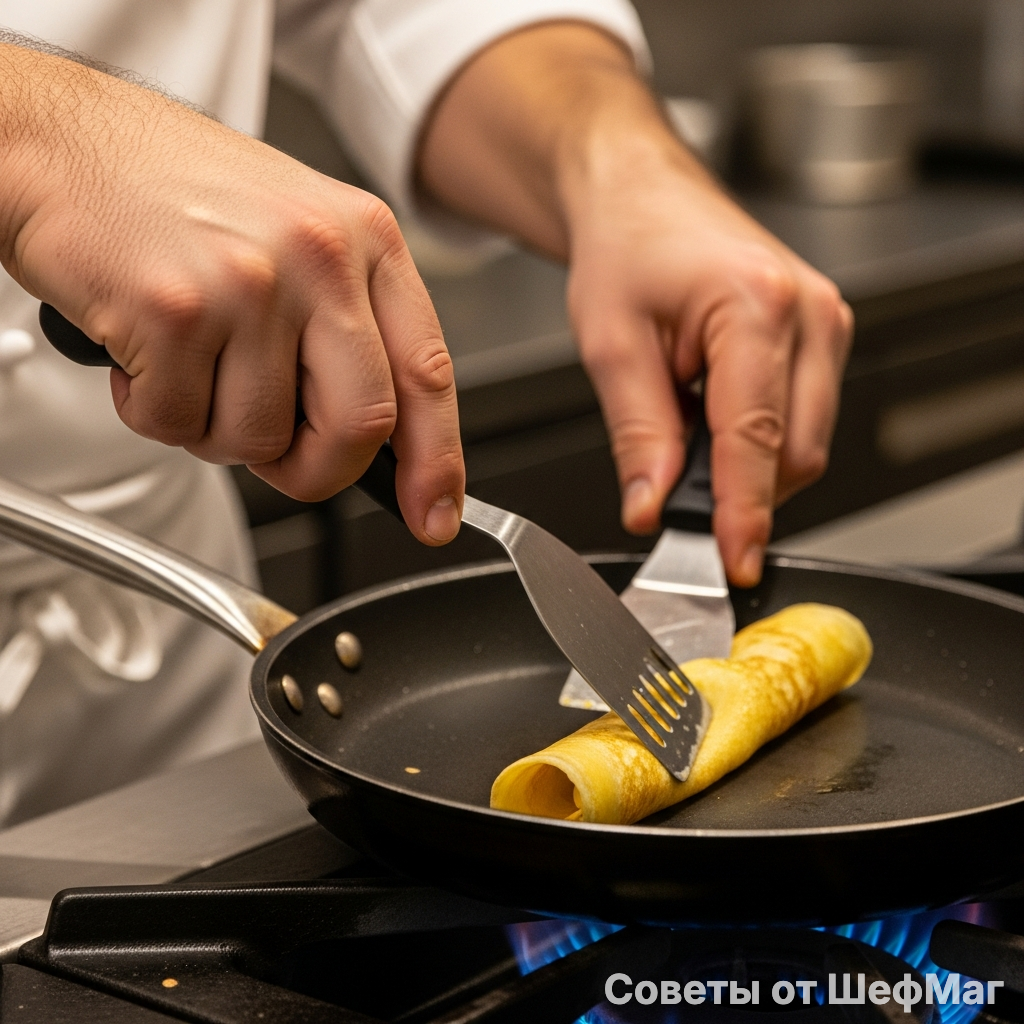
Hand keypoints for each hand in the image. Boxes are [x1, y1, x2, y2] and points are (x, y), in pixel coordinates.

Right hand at [0, 43, 463, 544]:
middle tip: (282, 459)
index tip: (434, 514)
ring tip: (190, 366)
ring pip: (260, 437)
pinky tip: (145, 352)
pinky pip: (180, 424)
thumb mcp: (299, 232)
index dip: (436, 461)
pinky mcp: (173, 311)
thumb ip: (348, 324)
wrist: (59, 139)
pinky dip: (156, 411)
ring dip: (217, 431)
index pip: (427, 373)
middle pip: (359, 425)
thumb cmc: (174, 190)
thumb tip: (381, 433)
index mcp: (364, 238)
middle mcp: (318, 256)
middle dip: (318, 469)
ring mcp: (248, 282)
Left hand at [562, 140, 852, 584]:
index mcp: (757, 306)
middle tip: (671, 488)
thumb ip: (638, 436)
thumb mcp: (611, 345)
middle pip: (795, 454)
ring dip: (748, 466)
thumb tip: (654, 508)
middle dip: (740, 492)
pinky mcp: (824, 336)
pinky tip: (712, 411)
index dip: (743, 513)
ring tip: (684, 422)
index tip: (734, 562)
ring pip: (805, 444)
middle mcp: (810, 313)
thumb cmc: (626, 247)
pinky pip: (803, 420)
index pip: (756, 440)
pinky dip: (758, 441)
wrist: (644, 197)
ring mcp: (827, 323)